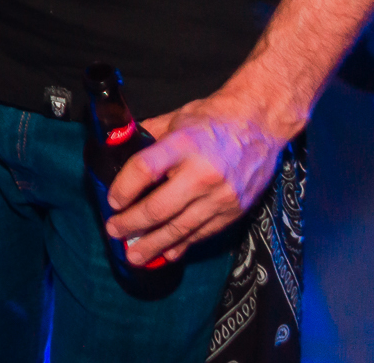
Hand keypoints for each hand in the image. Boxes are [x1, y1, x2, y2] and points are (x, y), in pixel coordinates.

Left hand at [103, 94, 290, 266]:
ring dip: (153, 244)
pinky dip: (182, 245)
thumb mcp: (177, 118)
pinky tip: (166, 253)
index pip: (144, 170)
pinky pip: (203, 233)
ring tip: (134, 255)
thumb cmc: (214, 119)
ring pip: (180, 228)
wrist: (261, 124)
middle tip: (114, 231)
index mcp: (184, 144)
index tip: (112, 201)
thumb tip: (118, 146)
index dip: (124, 188)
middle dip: (132, 224)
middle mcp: (203, 173)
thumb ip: (149, 134)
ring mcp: (221, 196)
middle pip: (159, 207)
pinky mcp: (235, 211)